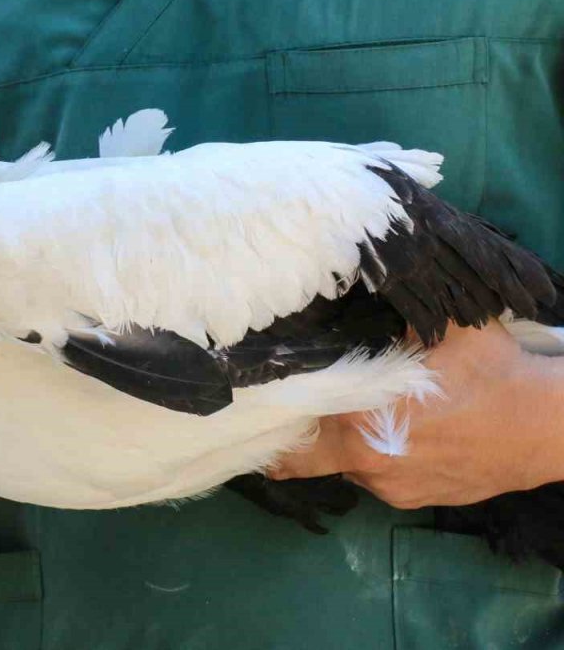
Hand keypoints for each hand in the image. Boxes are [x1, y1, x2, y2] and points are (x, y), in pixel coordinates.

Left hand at [270, 322, 563, 508]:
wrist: (550, 425)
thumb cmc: (488, 371)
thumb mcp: (436, 327)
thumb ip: (384, 314)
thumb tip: (346, 281)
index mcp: (358, 424)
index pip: (291, 433)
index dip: (268, 422)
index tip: (247, 413)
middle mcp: (366, 464)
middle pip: (310, 456)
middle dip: (298, 438)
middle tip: (285, 415)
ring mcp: (393, 488)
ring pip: (350, 462)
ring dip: (348, 441)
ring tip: (363, 411)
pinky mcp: (420, 500)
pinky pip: (385, 475)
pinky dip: (383, 455)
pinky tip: (401, 431)